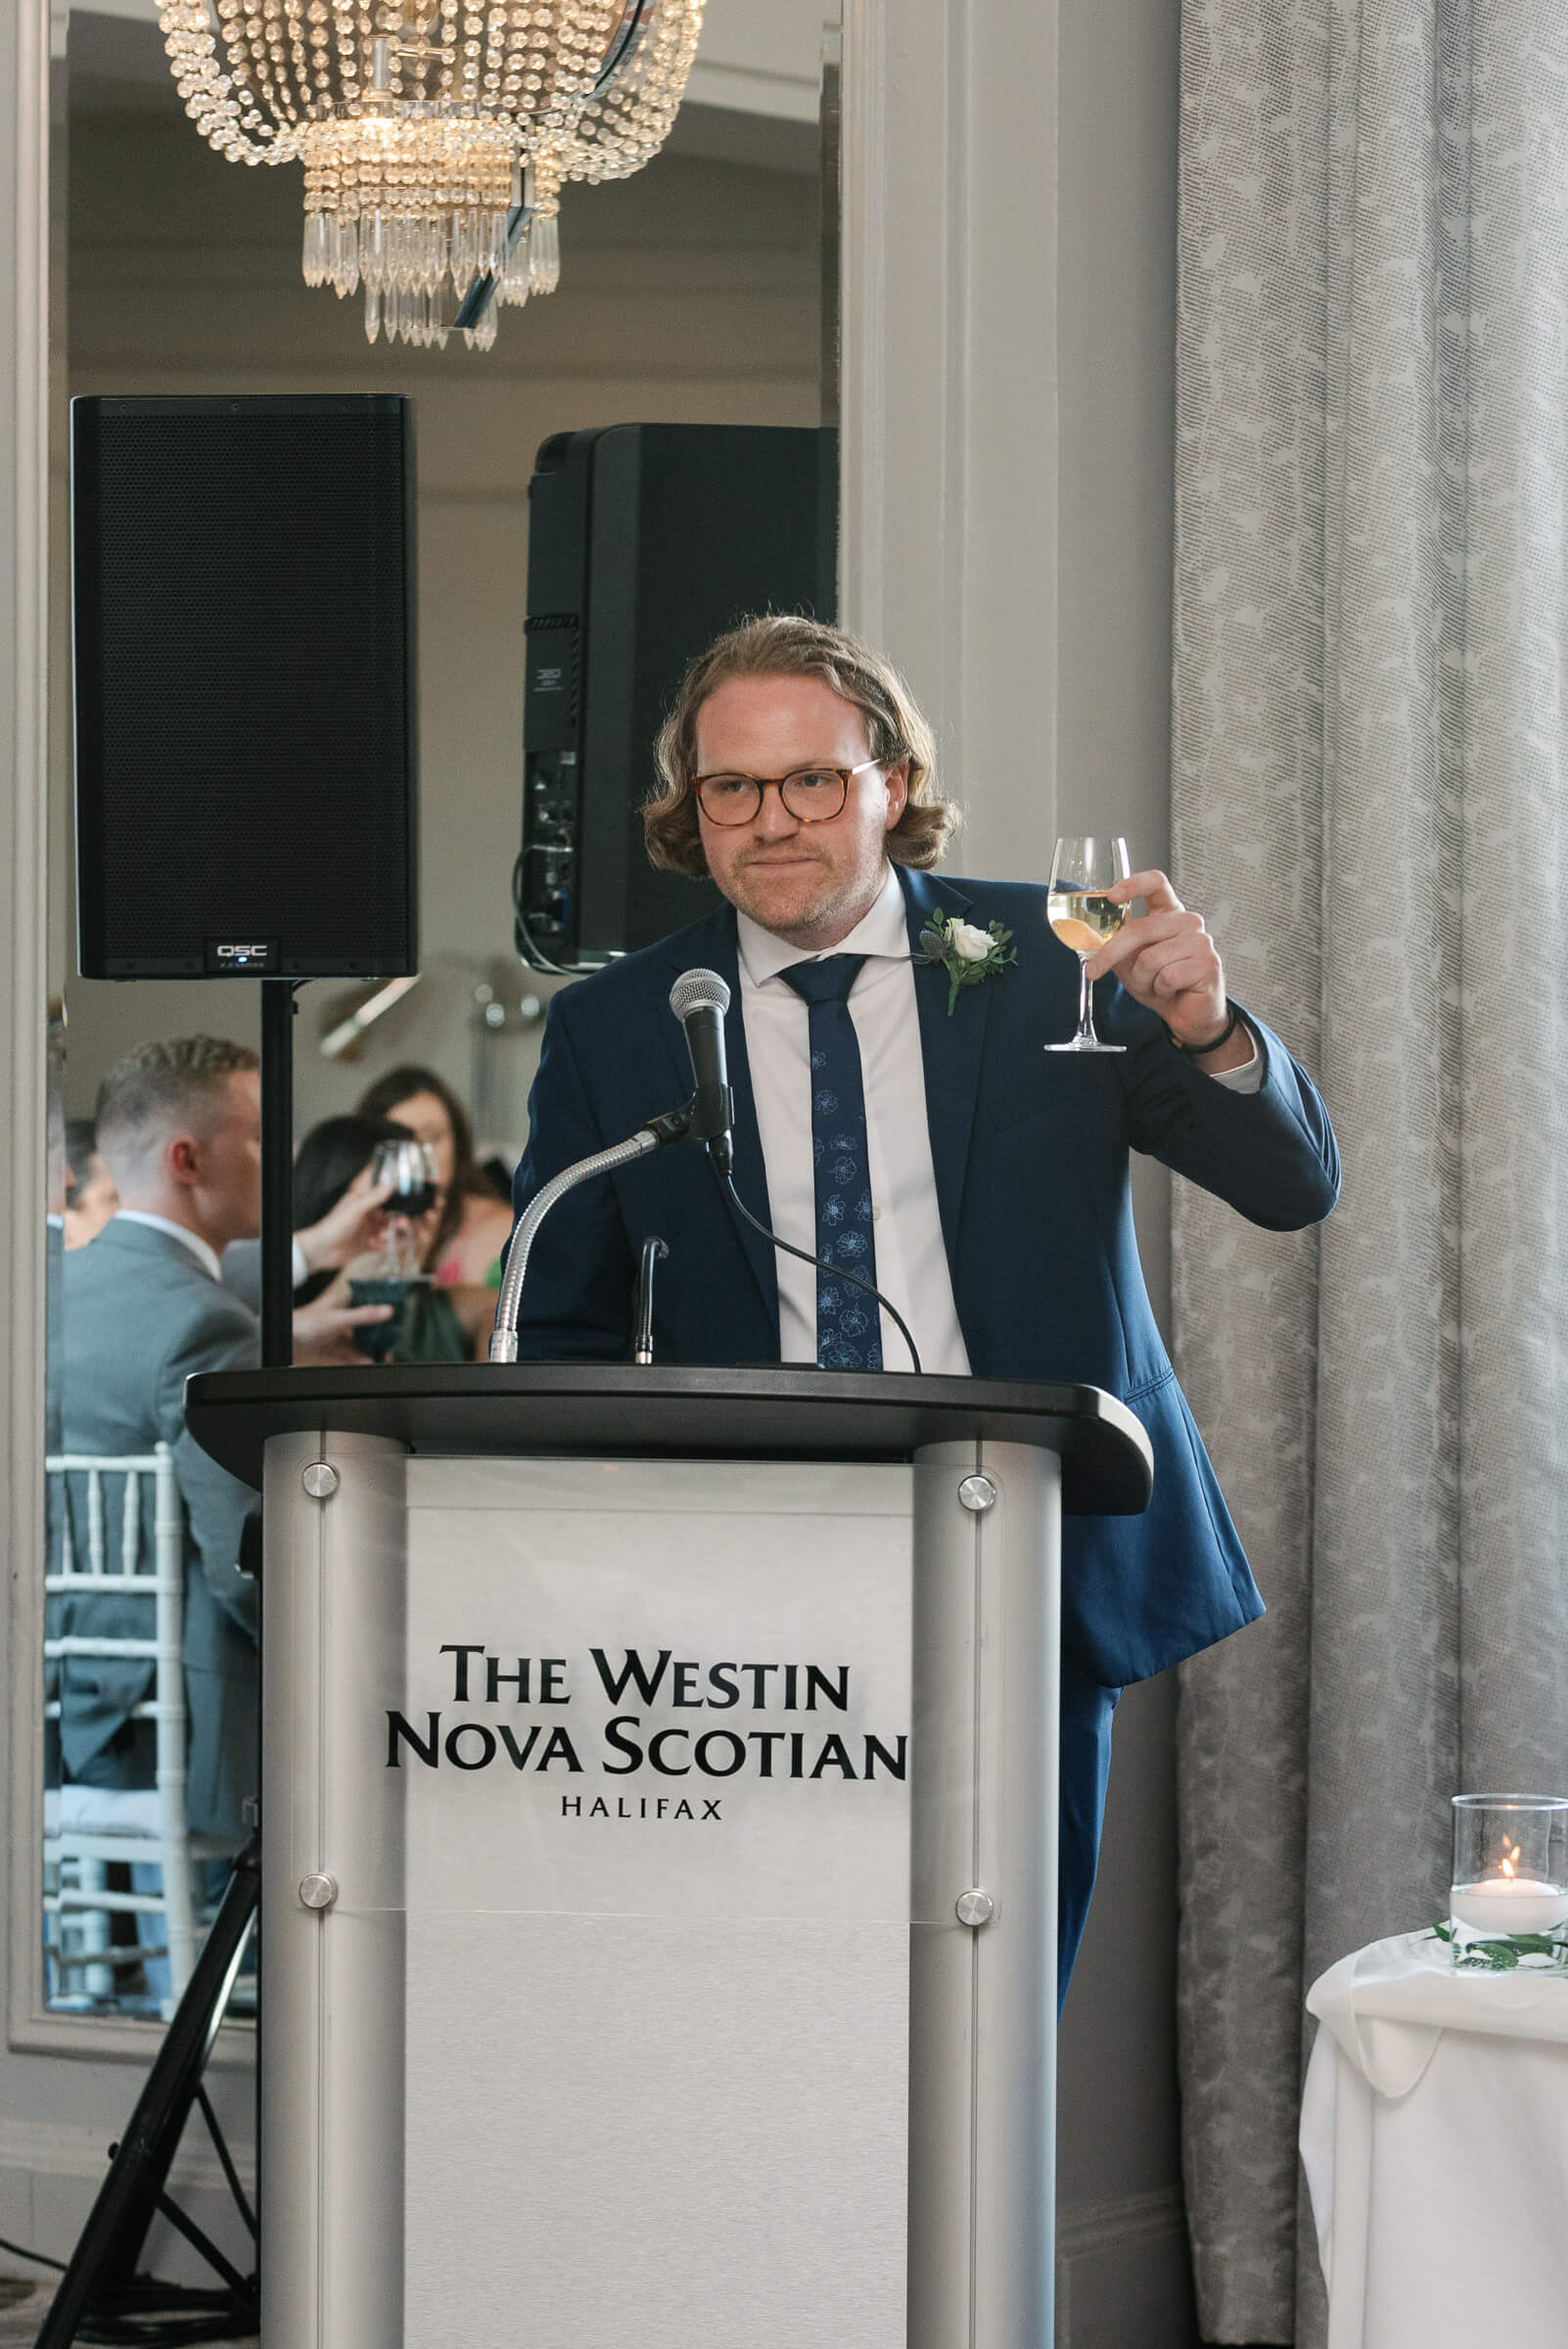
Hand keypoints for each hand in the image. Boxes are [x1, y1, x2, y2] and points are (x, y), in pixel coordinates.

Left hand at [290, 1297, 392, 1364]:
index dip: (382, 1308)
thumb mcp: (338, 1319)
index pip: (368, 1301)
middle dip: (378, 1335)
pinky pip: (346, 1354)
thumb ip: (364, 1316)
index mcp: (342, 1302)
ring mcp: (333, 1332)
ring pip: (356, 1341)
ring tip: (382, 1357)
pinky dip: (357, 1359)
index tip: (397, 1317)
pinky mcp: (327, 1347)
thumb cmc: (304, 1323)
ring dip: (368, 1349)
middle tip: (391, 1343)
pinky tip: (367, 1363)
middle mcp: (339, 1316)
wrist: (280, 1342)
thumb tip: (388, 1310)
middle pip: (364, 1325)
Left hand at [295, 1169, 395, 1275]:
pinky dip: (382, 1245)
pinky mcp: (364, 1245)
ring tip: (384, 1237)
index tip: (407, 1207)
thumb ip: (375, 1197)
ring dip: (388, 1233)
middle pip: (387, 1216)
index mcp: (360, 1202)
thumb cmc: (334, 1226)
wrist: (322, 1250)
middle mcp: (364, 1215)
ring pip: (385, 1230)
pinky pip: (380, 1244)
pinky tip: (376, 1245)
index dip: (395, 1203)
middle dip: (396, 1221)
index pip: (382, 1199)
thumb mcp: (357, 1209)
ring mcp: (365, 1230)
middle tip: (403, 1225)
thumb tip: (390, 1184)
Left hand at [1084, 869, 1250, 1068]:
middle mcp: (1188, 921)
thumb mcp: (1130, 963)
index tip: (1111, 896)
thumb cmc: (1161, 984)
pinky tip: (1171, 991)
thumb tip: (1086, 937)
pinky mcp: (1208, 963)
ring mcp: (1201, 940)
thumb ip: (1114, 946)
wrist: (1188, 1015)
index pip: (1156, 883)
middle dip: (1111, 954)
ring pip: (1150, 958)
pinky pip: (1166, 976)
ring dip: (1142, 980)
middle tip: (1092, 971)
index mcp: (1169, 913)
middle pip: (1139, 929)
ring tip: (1155, 985)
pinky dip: (1160, 989)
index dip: (1133, 884)